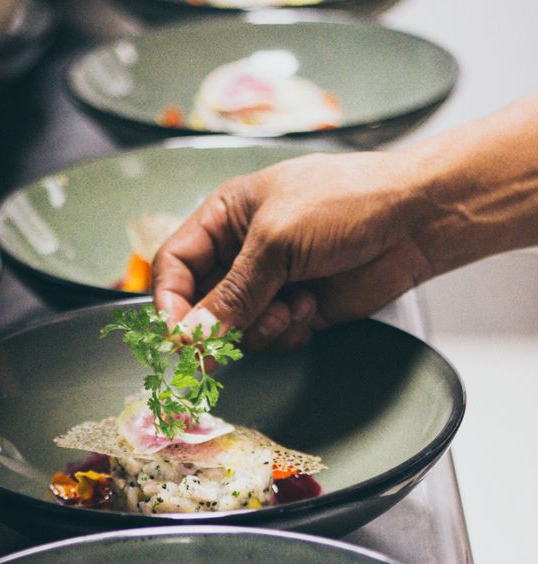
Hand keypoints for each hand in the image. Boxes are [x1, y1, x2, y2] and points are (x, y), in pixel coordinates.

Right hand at [152, 150, 431, 349]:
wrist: (412, 219)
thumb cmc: (345, 202)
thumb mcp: (275, 241)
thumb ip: (231, 295)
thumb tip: (192, 336)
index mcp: (224, 218)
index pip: (174, 266)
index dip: (170, 302)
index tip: (178, 334)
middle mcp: (241, 253)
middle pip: (200, 307)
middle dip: (216, 326)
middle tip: (223, 342)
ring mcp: (270, 285)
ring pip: (235, 330)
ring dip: (259, 328)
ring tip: (290, 306)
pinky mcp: (297, 311)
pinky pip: (271, 339)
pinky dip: (288, 332)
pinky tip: (310, 307)